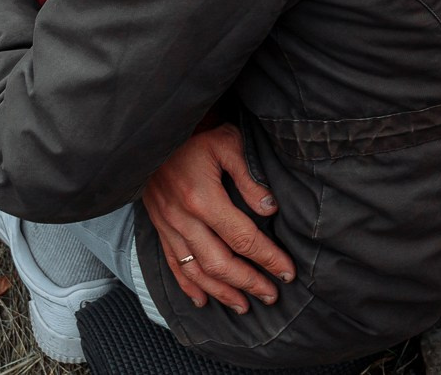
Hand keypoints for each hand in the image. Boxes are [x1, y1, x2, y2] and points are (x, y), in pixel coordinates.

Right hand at [140, 126, 293, 310]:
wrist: (153, 134)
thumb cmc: (196, 134)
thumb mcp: (227, 144)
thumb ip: (249, 178)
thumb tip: (270, 209)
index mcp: (203, 199)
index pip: (242, 238)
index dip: (267, 258)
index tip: (287, 272)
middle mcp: (183, 219)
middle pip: (219, 263)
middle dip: (248, 283)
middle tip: (271, 296)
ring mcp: (168, 226)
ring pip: (195, 271)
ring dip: (221, 292)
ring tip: (243, 306)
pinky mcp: (159, 227)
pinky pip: (172, 264)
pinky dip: (187, 286)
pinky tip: (202, 300)